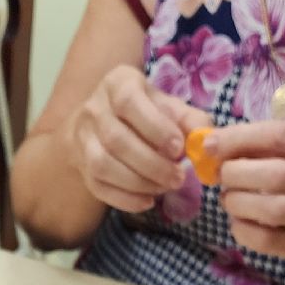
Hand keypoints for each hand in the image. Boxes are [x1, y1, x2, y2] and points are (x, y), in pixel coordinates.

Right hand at [67, 66, 208, 212]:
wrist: (102, 122)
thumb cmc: (144, 113)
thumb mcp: (168, 107)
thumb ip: (190, 120)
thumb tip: (205, 140)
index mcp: (117, 84)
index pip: (129, 103)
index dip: (155, 128)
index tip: (178, 149)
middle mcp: (93, 108)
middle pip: (116, 140)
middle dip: (151, 164)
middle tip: (178, 178)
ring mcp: (82, 138)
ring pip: (103, 165)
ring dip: (138, 183)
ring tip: (164, 188)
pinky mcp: (80, 165)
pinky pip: (97, 186)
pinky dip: (124, 199)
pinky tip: (147, 201)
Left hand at [209, 121, 284, 262]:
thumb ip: (264, 144)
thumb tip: (213, 145)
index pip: (282, 135)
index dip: (241, 138)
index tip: (211, 144)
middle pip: (277, 175)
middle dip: (236, 173)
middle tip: (222, 175)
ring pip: (273, 209)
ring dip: (237, 202)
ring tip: (228, 198)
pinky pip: (267, 241)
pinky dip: (242, 230)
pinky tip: (238, 221)